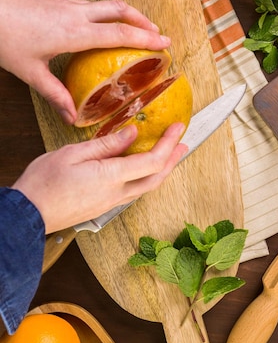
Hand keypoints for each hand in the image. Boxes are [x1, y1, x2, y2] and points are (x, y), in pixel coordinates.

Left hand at [0, 0, 170, 123]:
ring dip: (124, 15)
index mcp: (74, 33)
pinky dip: (102, 14)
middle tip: (157, 33)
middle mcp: (75, 13)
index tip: (164, 43)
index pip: (120, 34)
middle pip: (120, 10)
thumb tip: (72, 117)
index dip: (146, 38)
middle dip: (143, 20)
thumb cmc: (3, 36)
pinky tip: (95, 28)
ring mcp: (65, 2)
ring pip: (105, 5)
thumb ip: (55, 94)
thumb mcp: (30, 72)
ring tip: (132, 29)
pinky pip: (87, 5)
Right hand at [12, 123, 187, 232]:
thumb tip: (132, 133)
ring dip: (163, 169)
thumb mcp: (73, 154)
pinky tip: (144, 168)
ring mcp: (112, 202)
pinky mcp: (105, 205)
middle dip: (174, 158)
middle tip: (183, 142)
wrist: (29, 215)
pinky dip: (147, 176)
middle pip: (157, 177)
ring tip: (171, 153)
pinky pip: (135, 190)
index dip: (169, 143)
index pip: (153, 161)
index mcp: (111, 177)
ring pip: (148, 186)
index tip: (177, 127)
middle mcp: (117, 194)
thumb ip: (106, 145)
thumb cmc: (44, 184)